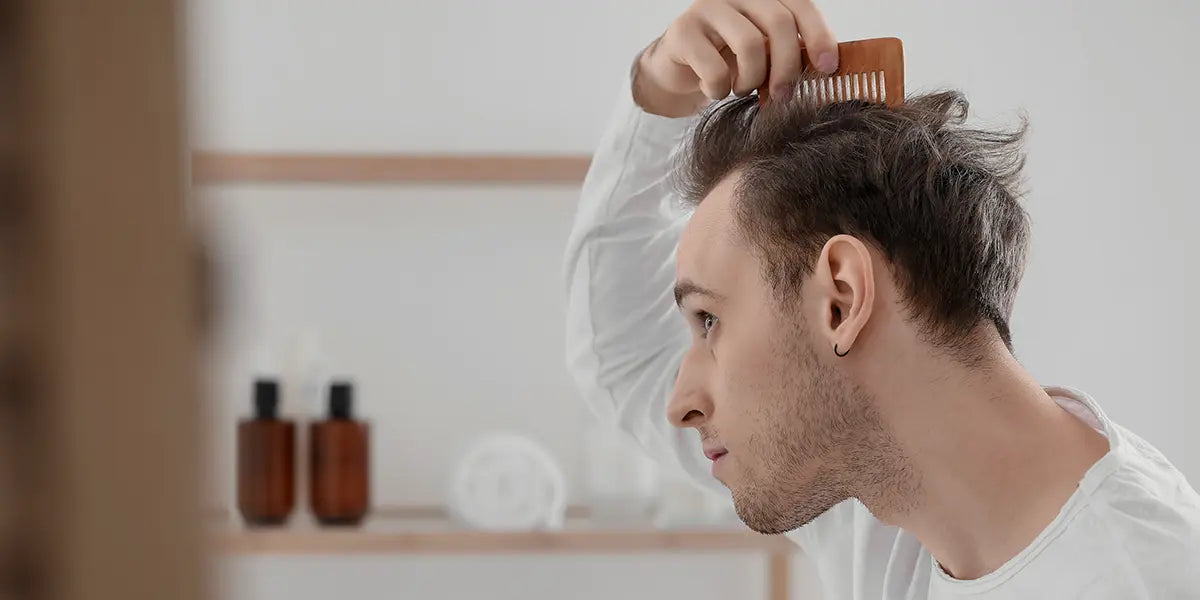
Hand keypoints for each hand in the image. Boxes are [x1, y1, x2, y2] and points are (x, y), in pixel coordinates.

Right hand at [632, 0, 837, 116]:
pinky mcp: (683, 31)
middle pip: (779, 23)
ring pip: (750, 44)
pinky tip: (714, 90)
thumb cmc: (727, 63)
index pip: (801, 6)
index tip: (827, 68)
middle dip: (787, 67)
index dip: (819, 36)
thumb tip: (827, 68)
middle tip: (783, 96)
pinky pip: (715, 69)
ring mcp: (708, 9)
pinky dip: (720, 89)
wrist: (676, 72)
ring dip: (752, 80)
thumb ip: (791, 50)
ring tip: (742, 89)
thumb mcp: (765, 54)